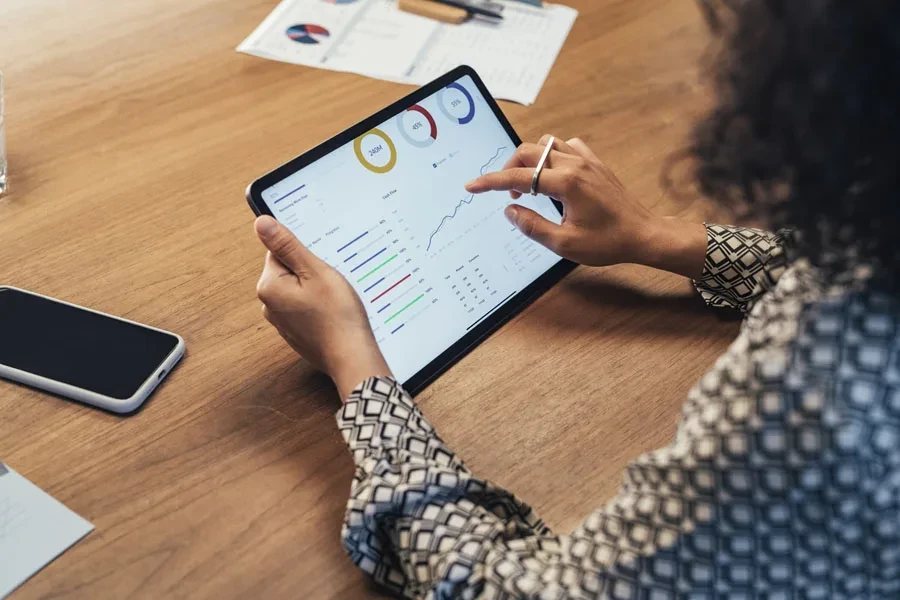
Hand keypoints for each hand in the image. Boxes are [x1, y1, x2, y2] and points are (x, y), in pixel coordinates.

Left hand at [254, 216, 391, 399]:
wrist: (351, 356)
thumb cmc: (337, 315)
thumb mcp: (315, 271)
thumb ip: (287, 246)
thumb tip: (261, 223)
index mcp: (269, 287)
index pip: (279, 252)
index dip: (304, 253)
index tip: (320, 263)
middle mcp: (269, 306)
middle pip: (288, 271)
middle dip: (310, 271)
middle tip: (330, 281)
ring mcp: (283, 322)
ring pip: (299, 290)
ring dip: (316, 289)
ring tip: (334, 298)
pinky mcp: (296, 332)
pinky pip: (305, 308)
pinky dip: (319, 307)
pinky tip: (334, 312)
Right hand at [466, 136, 705, 278]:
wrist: (643, 234)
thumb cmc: (608, 242)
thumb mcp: (565, 244)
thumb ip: (533, 226)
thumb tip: (510, 210)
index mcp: (566, 183)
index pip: (518, 176)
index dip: (491, 182)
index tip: (472, 186)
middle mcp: (575, 164)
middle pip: (529, 151)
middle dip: (510, 168)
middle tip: (508, 193)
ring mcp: (587, 160)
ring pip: (547, 144)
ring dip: (531, 160)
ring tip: (530, 185)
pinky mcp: (596, 162)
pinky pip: (567, 146)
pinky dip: (553, 155)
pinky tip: (554, 175)